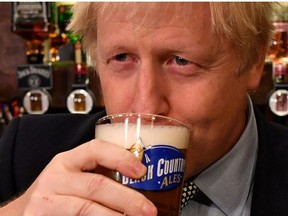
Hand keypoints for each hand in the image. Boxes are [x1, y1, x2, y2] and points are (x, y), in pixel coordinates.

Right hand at [2, 139, 156, 215]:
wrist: (21, 214)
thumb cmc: (57, 194)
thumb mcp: (73, 177)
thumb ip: (98, 176)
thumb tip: (139, 183)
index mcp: (67, 160)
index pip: (95, 148)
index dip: (121, 157)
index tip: (142, 171)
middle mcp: (55, 176)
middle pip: (97, 184)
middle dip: (127, 199)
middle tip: (148, 210)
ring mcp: (46, 200)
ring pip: (87, 208)